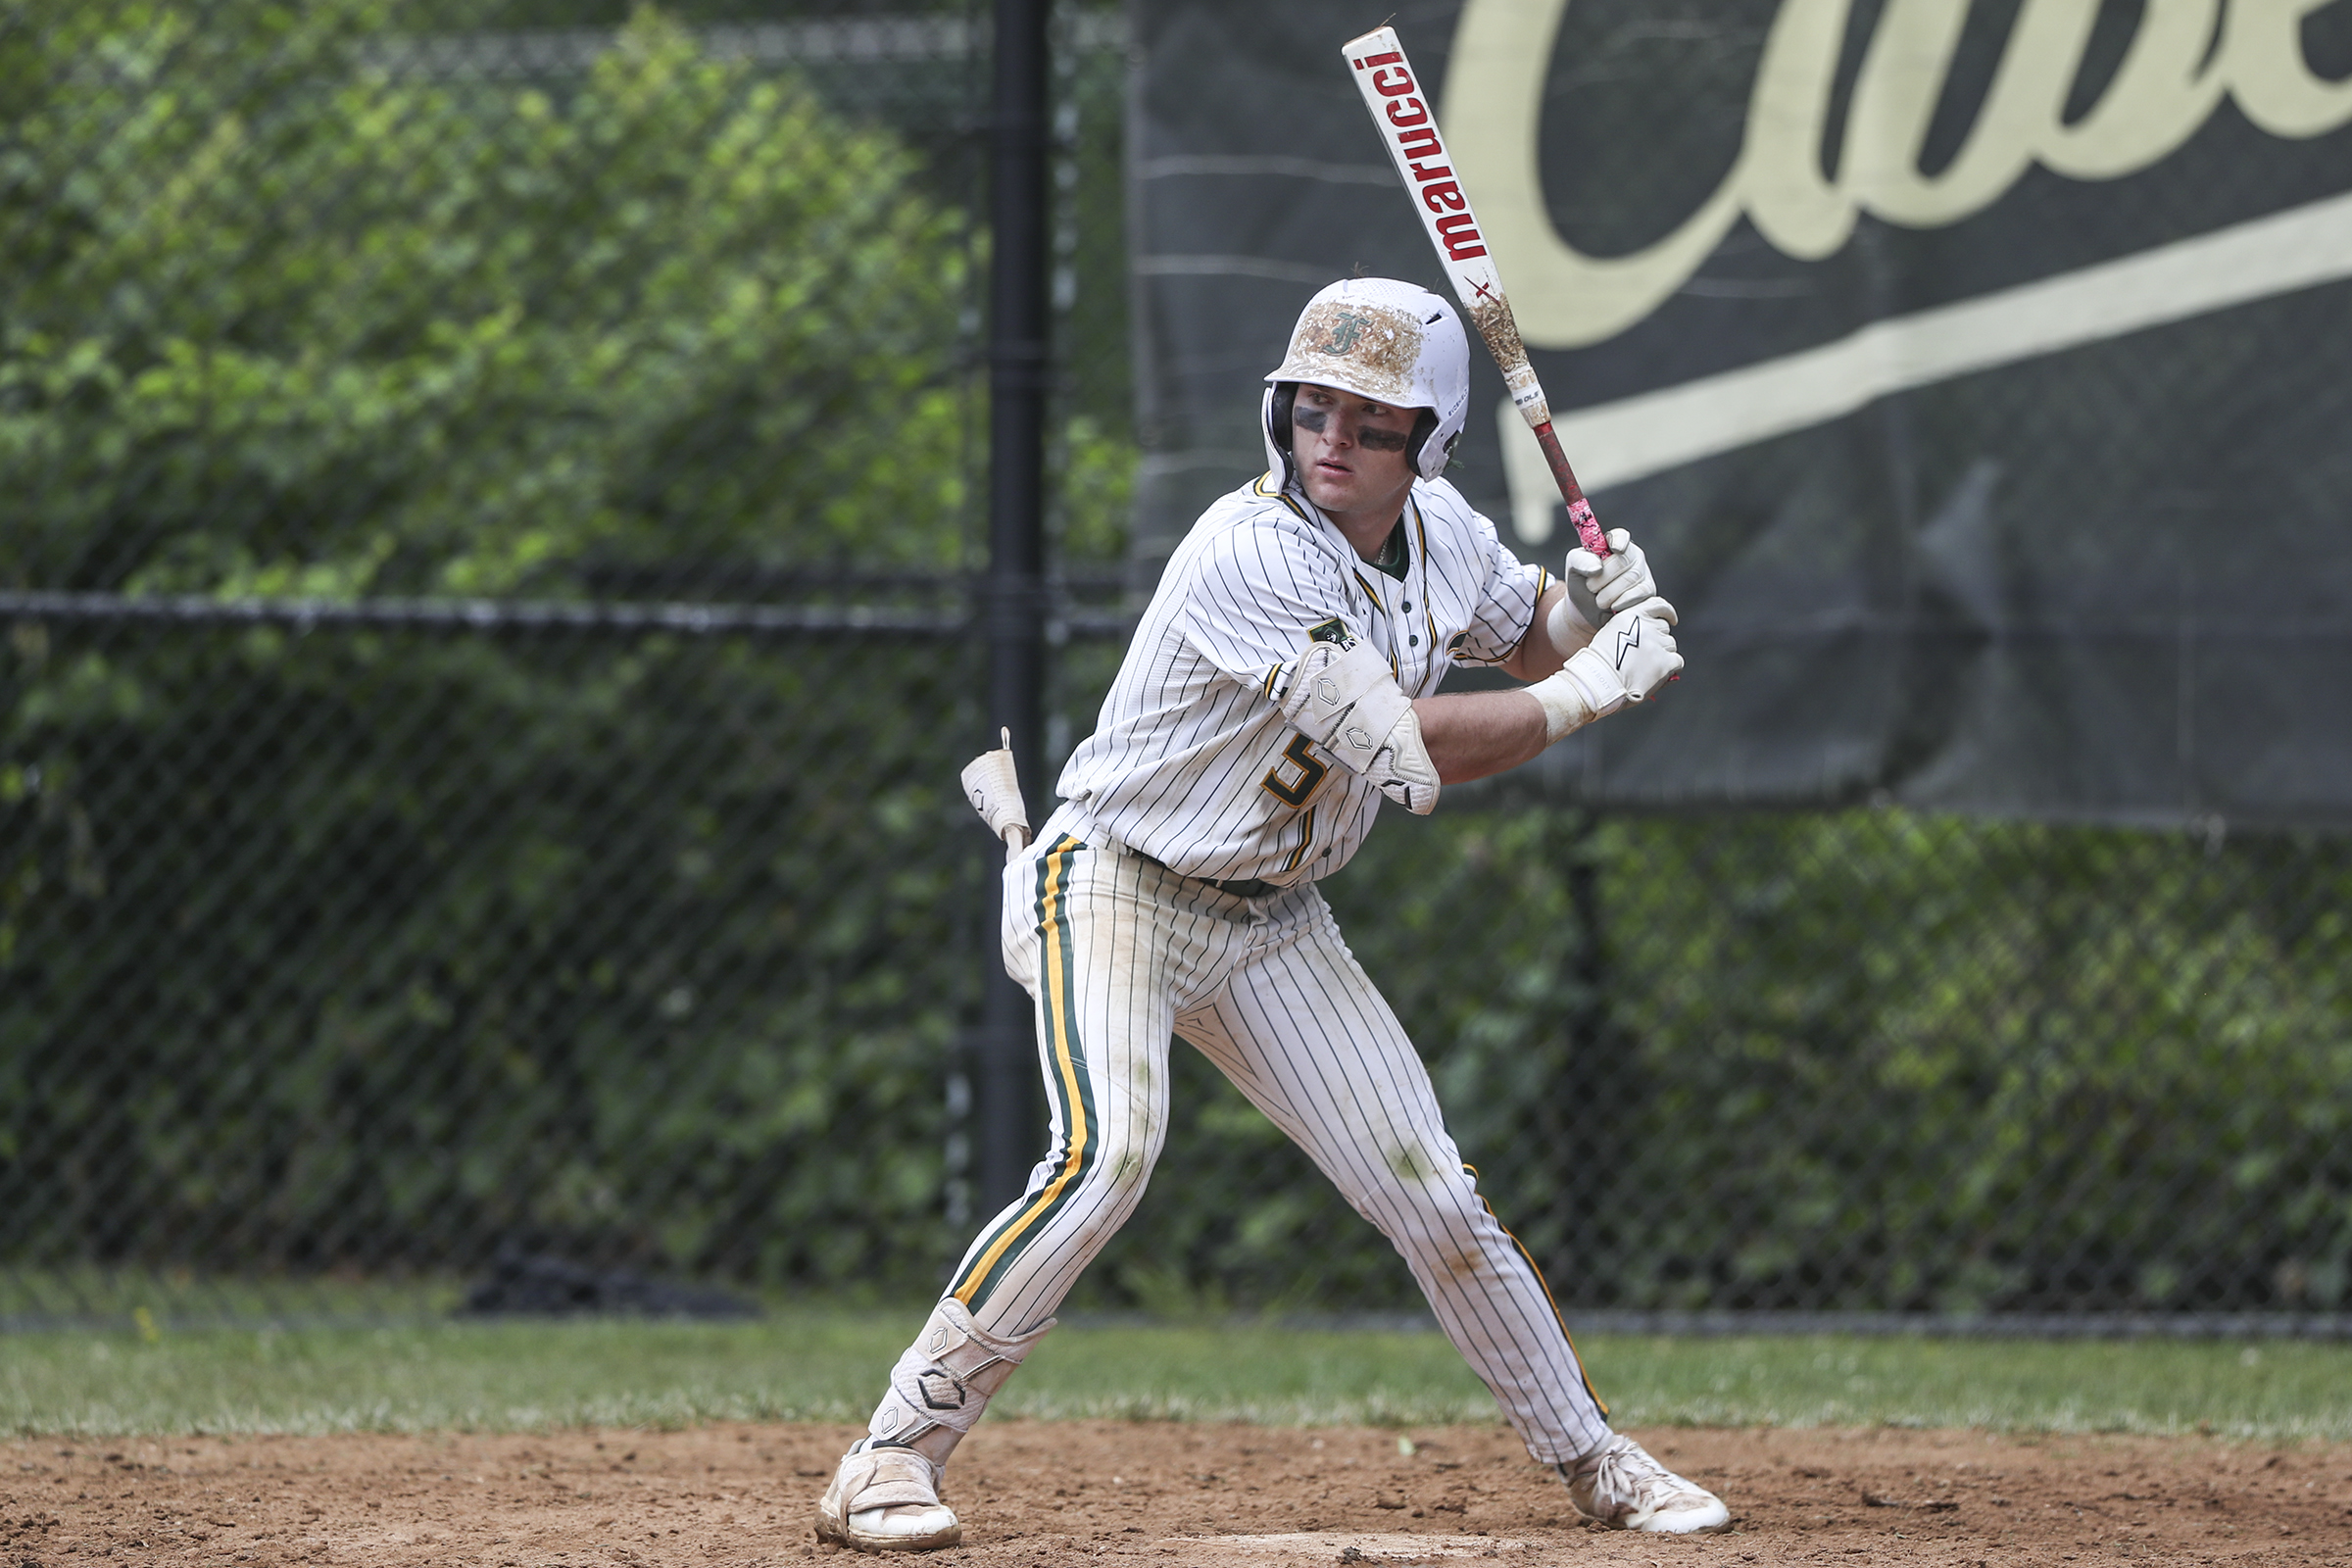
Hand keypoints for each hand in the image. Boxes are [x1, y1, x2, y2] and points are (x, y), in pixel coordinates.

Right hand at [1558, 597, 1680, 717]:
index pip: (1657, 605)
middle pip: (1664, 629)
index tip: (1670, 618)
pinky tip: (1658, 675)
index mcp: (1632, 617)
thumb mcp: (1609, 633)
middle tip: (1646, 655)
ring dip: (1663, 655)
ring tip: (1647, 668)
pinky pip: (1677, 662)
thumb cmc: (1598, 664)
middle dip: (1658, 640)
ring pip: (1670, 646)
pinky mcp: (1665, 663)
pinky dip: (1670, 668)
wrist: (1599, 682)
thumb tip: (1646, 636)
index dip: (1666, 612)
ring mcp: (1657, 645)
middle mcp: (1647, 627)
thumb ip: (1629, 629)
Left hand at [1564, 529, 1657, 631]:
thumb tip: (1597, 568)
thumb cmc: (1582, 582)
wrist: (1587, 610)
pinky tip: (1613, 606)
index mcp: (1614, 543)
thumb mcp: (1574, 567)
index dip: (1618, 541)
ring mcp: (1643, 572)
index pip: (1621, 536)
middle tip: (1591, 587)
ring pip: (1631, 578)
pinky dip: (1622, 601)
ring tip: (1599, 600)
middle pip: (1623, 561)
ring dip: (1610, 593)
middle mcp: (1632, 555)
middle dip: (1603, 577)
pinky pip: (1639, 593)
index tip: (1614, 550)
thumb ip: (1581, 561)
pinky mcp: (1648, 590)